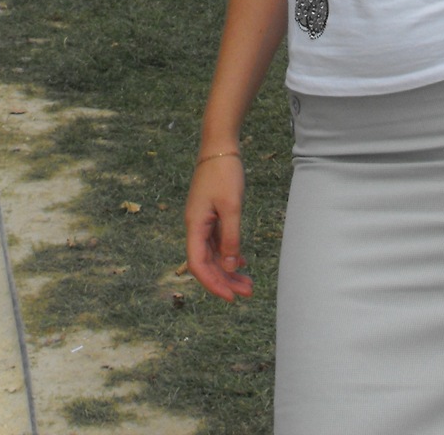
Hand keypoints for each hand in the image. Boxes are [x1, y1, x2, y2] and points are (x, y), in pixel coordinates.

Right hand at [185, 157, 252, 302]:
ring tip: (248, 284)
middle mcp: (195, 226)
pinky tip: (241, 261)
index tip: (230, 297)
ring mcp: (203, 221)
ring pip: (213, 254)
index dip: (213, 284)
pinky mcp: (211, 215)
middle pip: (207, 263)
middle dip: (225, 280)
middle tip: (247, 293)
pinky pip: (217, 242)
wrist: (220, 146)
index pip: (198, 265)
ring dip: (229, 269)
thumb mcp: (231, 207)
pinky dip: (229, 253)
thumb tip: (229, 266)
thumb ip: (231, 237)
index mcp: (195, 225)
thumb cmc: (224, 173)